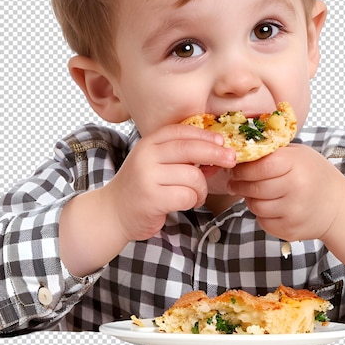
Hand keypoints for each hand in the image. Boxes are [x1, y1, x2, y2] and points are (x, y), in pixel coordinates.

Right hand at [107, 124, 236, 241]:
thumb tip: (219, 153)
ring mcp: (147, 177)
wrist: (113, 213)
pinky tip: (188, 203)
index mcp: (149, 144)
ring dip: (202, 188)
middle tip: (231, 160)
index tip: (222, 141)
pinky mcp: (151, 198)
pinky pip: (187, 196)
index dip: (205, 135)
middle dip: (216, 154)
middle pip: (190, 149)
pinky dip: (194, 201)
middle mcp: (146, 156)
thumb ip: (184, 158)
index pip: (181, 131)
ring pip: (193, 176)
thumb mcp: (158, 165)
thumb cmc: (142, 187)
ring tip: (196, 195)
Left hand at [228, 144, 344, 241]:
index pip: (259, 166)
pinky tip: (269, 206)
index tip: (235, 169)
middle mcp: (296, 188)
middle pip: (254, 187)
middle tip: (234, 181)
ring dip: (250, 199)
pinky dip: (261, 214)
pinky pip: (262, 222)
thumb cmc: (316, 175)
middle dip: (239, 184)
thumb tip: (239, 154)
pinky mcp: (290, 230)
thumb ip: (273, 153)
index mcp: (297, 164)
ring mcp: (294, 212)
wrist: (340, 208)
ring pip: (255, 206)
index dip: (243, 169)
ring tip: (254, 193)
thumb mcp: (299, 154)